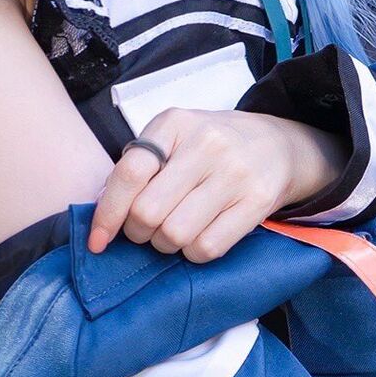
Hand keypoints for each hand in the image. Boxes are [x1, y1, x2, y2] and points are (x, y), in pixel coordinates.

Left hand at [87, 108, 335, 262]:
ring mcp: (235, 173)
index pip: (130, 173)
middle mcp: (206, 144)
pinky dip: (193, 253)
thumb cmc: (211, 147)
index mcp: (175, 123)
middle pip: (149, 211)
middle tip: (145, 230)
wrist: (277, 145)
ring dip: (165, 244)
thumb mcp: (173, 138)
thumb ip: (138, 167)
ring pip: (176, 234)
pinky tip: (197, 238)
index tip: (98, 241)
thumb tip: (100, 213)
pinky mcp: (257, 202)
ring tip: (173, 232)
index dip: (107, 213)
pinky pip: (207, 248)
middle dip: (138, 232)